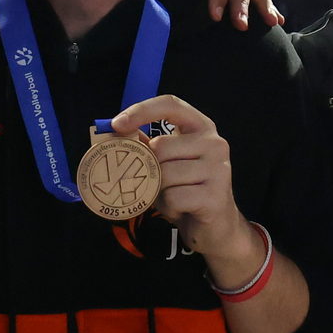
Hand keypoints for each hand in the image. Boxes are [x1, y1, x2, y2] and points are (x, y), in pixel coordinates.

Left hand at [110, 94, 259, 278]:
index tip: (116, 124)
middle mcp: (215, 143)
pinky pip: (173, 197)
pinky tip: (180, 209)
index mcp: (201, 128)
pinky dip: (168, 207)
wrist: (217, 228)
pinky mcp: (215, 196)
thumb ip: (146, 145)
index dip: (141, 111)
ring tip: (172, 197)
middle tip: (158, 182)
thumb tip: (113, 132)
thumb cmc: (187, 191)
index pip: (171, 105)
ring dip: (159, 191)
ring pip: (165, 174)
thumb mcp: (167, 163)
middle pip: (160, 146)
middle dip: (150, 168)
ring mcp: (218, 169)